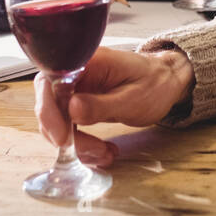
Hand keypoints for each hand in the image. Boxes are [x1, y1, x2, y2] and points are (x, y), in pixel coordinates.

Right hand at [33, 47, 195, 163]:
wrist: (166, 82)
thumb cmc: (154, 83)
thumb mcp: (133, 98)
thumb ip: (101, 104)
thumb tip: (71, 109)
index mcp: (88, 61)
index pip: (50, 82)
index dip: (49, 110)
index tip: (62, 138)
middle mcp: (75, 72)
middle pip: (49, 103)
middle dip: (62, 133)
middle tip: (85, 153)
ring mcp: (75, 88)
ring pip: (57, 119)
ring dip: (74, 144)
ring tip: (103, 154)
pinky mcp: (78, 103)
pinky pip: (68, 126)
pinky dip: (81, 144)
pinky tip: (102, 151)